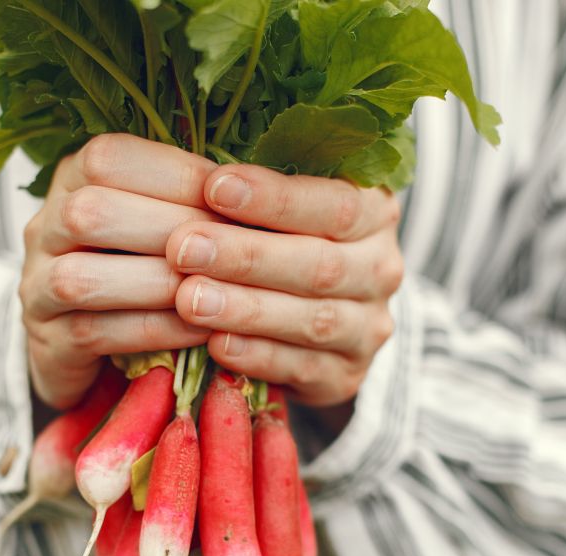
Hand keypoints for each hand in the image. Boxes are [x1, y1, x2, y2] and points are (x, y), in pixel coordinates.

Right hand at [19, 135, 219, 408]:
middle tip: (230, 248)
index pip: (109, 157)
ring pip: (81, 278)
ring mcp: (36, 286)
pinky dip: (154, 330)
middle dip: (169, 229)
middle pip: (89, 213)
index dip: (175, 173)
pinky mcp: (47, 342)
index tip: (232, 196)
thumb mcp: (158, 220)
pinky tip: (200, 329)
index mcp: (73, 179)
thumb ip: (187, 198)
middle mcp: (45, 227)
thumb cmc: (139, 268)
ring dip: (156, 284)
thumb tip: (259, 184)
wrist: (88, 344)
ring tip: (213, 290)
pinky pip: (95, 333)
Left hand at [167, 164, 402, 406]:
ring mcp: (369, 327)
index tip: (213, 187)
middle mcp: (381, 269)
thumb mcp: (287, 208)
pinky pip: (303, 368)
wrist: (323, 326)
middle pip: (320, 264)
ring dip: (246, 309)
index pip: (334, 202)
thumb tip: (195, 168)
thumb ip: (260, 191)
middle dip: (246, 256)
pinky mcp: (347, 376)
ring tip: (189, 299)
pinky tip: (215, 344)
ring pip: (313, 320)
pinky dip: (258, 357)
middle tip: (183, 248)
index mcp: (374, 212)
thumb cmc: (286, 242)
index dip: (275, 198)